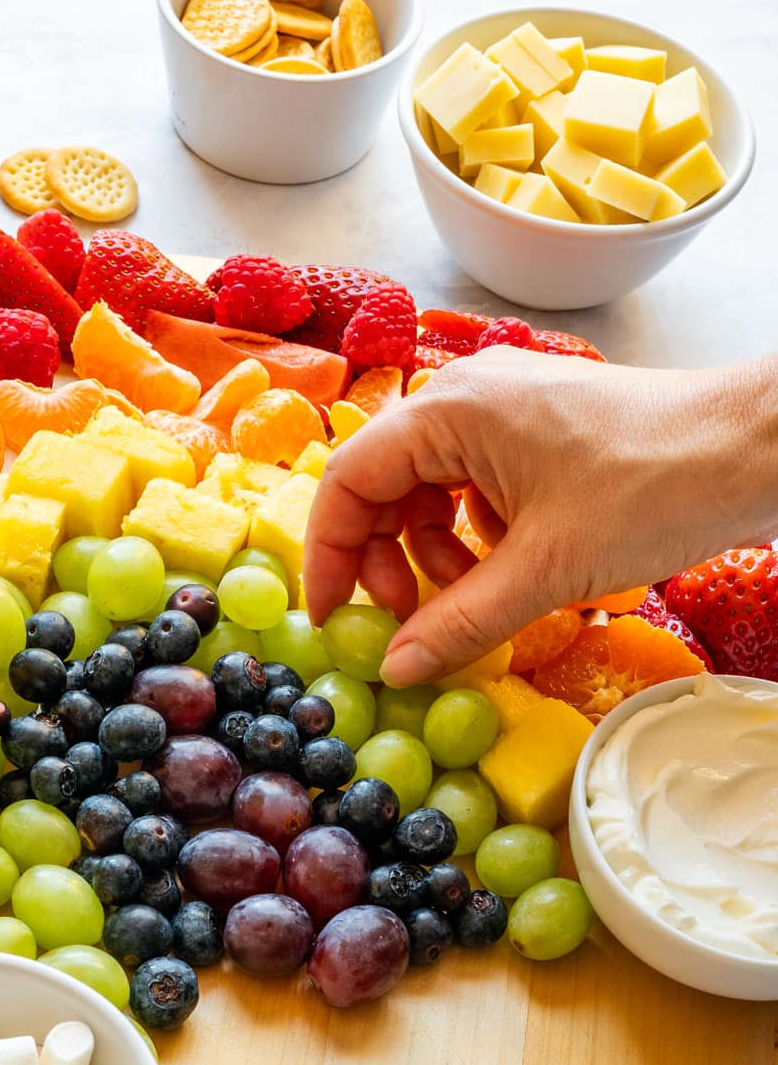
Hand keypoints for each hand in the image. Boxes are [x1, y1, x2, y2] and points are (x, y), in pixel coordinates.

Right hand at [303, 349, 776, 685]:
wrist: (756, 449)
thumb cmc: (657, 487)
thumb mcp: (546, 570)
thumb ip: (459, 620)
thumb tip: (396, 667)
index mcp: (452, 408)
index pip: (349, 478)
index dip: (329, 552)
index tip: (334, 615)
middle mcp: (469, 396)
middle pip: (384, 483)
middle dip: (385, 558)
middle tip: (408, 617)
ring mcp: (507, 410)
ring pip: (429, 489)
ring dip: (432, 553)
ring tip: (468, 596)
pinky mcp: (540, 431)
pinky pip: (475, 486)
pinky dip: (475, 536)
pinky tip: (508, 570)